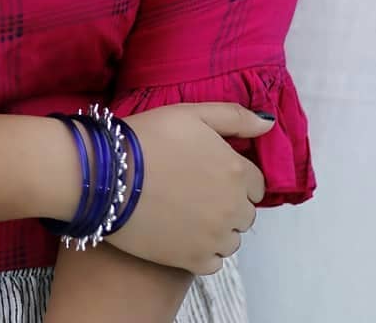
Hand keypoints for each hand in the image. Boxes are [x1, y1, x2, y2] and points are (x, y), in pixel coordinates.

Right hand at [103, 103, 271, 274]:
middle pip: (244, 212)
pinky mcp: (193, 260)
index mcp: (236, 170)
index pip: (255, 184)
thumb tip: (267, 124)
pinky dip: (202, 250)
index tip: (207, 172)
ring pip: (231, 238)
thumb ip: (234, 117)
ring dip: (216, 228)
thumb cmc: (148, 137)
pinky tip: (180, 232)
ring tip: (184, 211)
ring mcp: (214, 237)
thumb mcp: (191, 113)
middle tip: (193, 190)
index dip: (233, 176)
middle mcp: (233, 207)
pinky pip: (213, 262)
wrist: (107, 174)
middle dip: (227, 203)